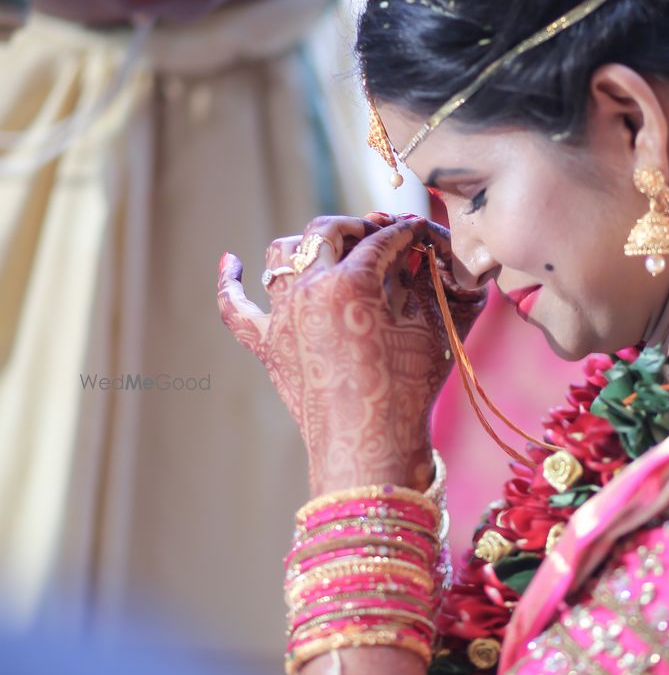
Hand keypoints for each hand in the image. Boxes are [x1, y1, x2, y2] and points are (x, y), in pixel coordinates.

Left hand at [218, 215, 485, 493]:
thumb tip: (428, 254)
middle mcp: (309, 290)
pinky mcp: (267, 346)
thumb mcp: (431, 328)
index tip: (420, 231)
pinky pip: (235, 307)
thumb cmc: (408, 391)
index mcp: (351, 282)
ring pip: (280, 256)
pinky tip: (231, 263)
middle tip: (378, 235)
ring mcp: (282, 317)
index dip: (406, 231)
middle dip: (355, 226)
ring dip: (305, 245)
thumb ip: (429, 281)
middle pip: (324, 232)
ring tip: (329, 251)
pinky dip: (230, 282)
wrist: (369, 448)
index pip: (382, 239)